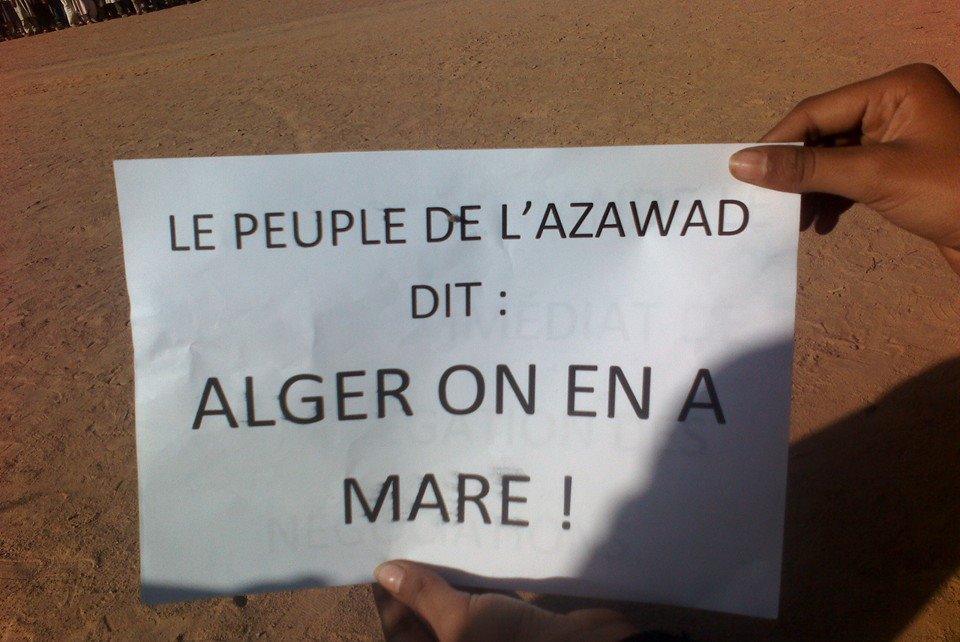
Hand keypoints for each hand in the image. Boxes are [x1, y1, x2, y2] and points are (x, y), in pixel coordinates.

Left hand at [373, 560, 638, 641]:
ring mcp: (479, 638)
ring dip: (436, 577)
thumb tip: (385, 572)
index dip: (385, 600)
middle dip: (409, 584)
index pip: (396, 630)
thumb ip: (422, 595)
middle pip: (418, 618)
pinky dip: (463, 578)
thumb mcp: (461, 621)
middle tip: (400, 541)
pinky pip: (472, 598)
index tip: (377, 562)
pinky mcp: (502, 623)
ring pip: (445, 605)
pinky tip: (458, 550)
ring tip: (423, 540)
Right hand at [728, 63, 959, 274]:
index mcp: (895, 88)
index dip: (778, 143)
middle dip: (796, 170)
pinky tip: (821, 223)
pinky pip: (852, 176)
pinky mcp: (903, 170)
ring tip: (795, 220)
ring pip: (835, 158)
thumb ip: (807, 169)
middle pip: (823, 133)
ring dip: (811, 189)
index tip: (743, 174)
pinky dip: (832, 198)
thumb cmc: (954, 193)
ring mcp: (901, 138)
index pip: (817, 111)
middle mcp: (896, 106)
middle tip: (766, 201)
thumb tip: (742, 163)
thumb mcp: (874, 176)